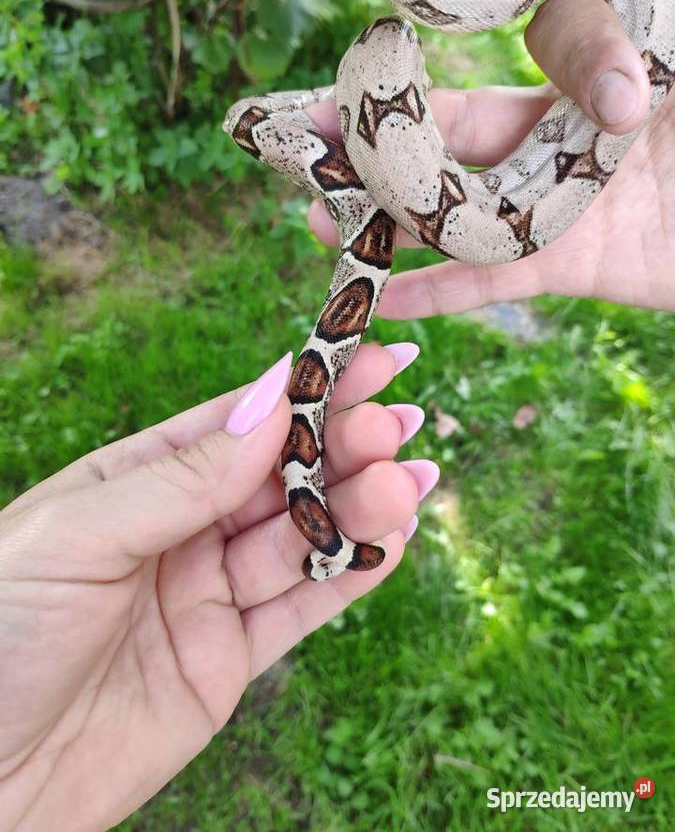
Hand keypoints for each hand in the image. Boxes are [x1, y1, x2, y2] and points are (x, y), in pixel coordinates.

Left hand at [0, 345, 429, 829]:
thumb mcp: (79, 534)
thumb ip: (182, 476)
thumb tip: (270, 404)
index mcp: (135, 482)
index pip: (236, 424)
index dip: (303, 390)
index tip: (368, 359)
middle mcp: (179, 531)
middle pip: (279, 479)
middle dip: (341, 447)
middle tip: (398, 422)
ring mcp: (206, 595)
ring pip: (299, 540)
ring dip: (359, 507)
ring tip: (411, 479)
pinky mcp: (228, 660)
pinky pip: (301, 608)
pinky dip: (352, 575)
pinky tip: (396, 539)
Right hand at [308, 0, 674, 314]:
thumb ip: (640, 59)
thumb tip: (613, 99)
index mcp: (595, 74)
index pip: (513, 52)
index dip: (449, 54)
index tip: (373, 66)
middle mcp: (562, 134)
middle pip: (454, 133)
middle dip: (376, 137)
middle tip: (301, 140)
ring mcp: (559, 203)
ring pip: (459, 207)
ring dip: (387, 215)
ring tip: (316, 217)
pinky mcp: (568, 265)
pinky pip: (491, 279)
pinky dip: (438, 291)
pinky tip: (383, 297)